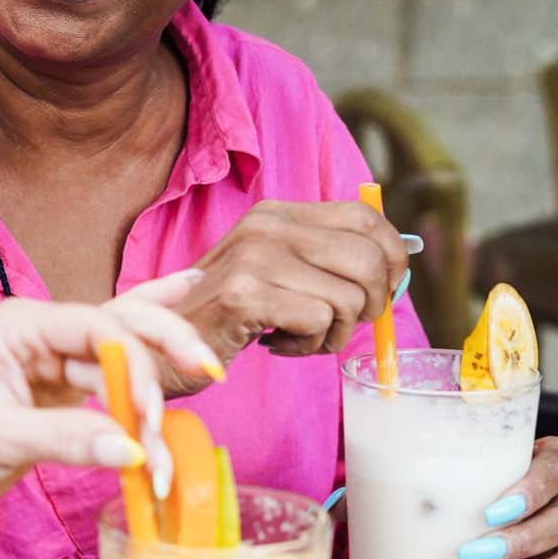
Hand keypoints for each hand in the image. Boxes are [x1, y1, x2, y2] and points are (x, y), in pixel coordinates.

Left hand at [0, 270, 212, 513]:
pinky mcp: (66, 395)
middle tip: (209, 368)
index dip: (135, 364)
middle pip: (123, 325)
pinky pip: (119, 382)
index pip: (97, 327)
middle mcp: (44, 334)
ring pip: (127, 361)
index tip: (151, 414)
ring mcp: (57, 363)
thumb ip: (65, 438)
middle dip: (168, 345)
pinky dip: (152, 385)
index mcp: (21, 325)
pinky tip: (188, 338)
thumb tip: (130, 450)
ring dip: (156, 401)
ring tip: (178, 433)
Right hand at [158, 201, 407, 395]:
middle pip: (369, 260)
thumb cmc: (226, 315)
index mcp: (277, 212)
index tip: (381, 292)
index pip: (366, 218)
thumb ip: (326, 259)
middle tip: (338, 326)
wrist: (160, 345)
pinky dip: (308, 345)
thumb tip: (397, 267)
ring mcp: (254, 258)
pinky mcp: (245, 296)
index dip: (391, 258)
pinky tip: (276, 344)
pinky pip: (319, 322)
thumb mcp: (275, 270)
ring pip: (349, 298)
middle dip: (370, 305)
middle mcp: (266, 225)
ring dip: (332, 334)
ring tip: (297, 336)